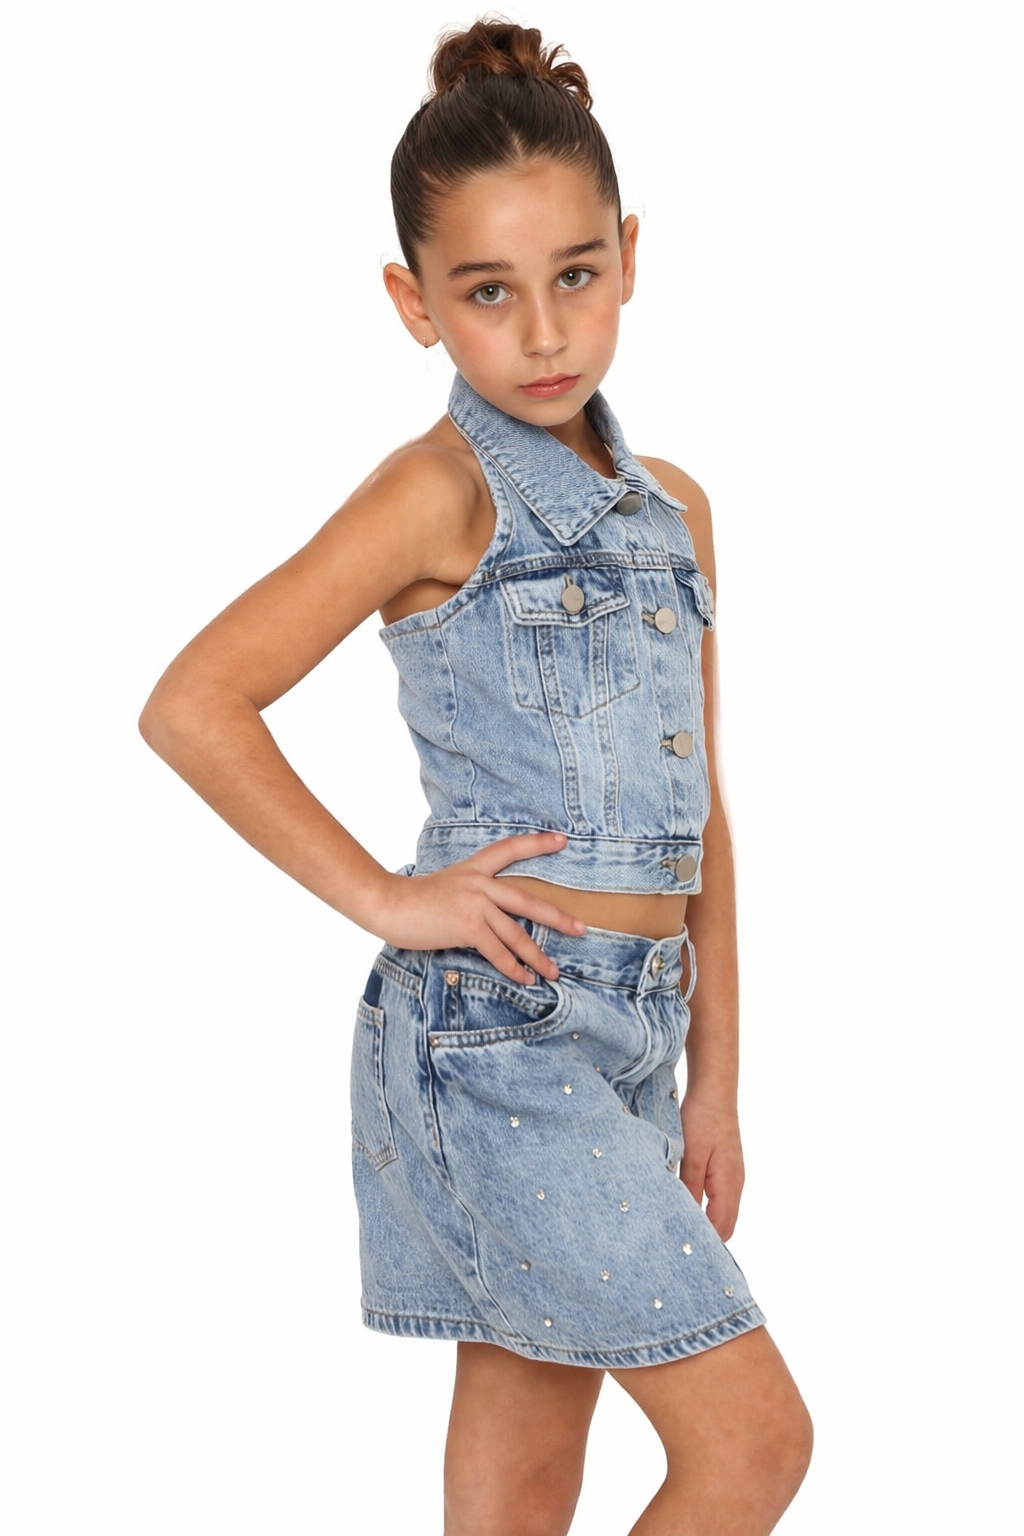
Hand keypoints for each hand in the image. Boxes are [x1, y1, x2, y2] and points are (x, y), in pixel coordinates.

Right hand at [375, 832, 585, 982]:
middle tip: (581, 928)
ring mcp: (475, 904)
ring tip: (554, 971)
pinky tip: (525, 979)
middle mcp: (480, 883)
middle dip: (558, 917)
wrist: (388, 903)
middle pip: (528, 900)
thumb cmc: (410, 900)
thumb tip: (487, 916)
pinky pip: (498, 952)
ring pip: (517, 933)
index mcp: (474, 868)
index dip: (537, 844)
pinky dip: (513, 968)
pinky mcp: (468, 926)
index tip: (562, 841)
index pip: (510, 849)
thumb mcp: (445, 886)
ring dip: (537, 956)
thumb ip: (468, 894)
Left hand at [679, 1092, 744, 1240]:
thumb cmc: (703, 1118)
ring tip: (677, 1226)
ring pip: (721, 1213)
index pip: (722, 1229)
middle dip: (705, 1237)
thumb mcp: (691, 1155)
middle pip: (724, 1225)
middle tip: (675, 1241)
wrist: (714, 1090)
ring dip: (703, 1222)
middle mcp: (735, 1185)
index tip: (681, 1247)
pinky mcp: (724, 1169)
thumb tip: (683, 1218)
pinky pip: (717, 1198)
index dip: (705, 1243)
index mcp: (729, 1185)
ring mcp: (731, 1177)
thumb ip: (689, 1188)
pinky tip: (684, 1204)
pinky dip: (704, 1208)